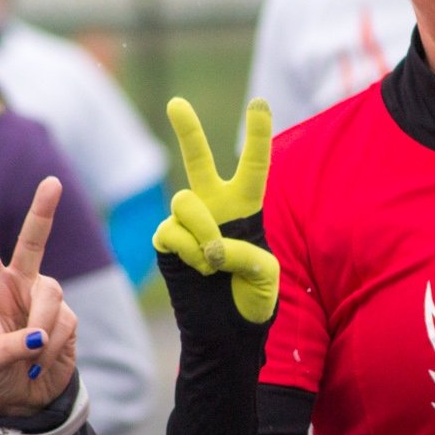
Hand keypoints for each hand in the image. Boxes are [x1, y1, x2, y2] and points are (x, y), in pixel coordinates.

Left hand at [0, 176, 78, 414]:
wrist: (24, 400)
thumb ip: (7, 347)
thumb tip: (37, 335)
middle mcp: (18, 284)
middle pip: (34, 241)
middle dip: (44, 211)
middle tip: (53, 182)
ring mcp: (45, 299)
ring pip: (51, 296)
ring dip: (40, 330)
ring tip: (28, 360)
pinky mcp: (67, 317)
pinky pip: (62, 324)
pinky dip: (48, 350)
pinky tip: (38, 366)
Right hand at [152, 98, 279, 322]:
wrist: (227, 333)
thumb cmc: (254, 300)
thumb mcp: (267, 275)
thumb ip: (246, 253)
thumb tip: (211, 247)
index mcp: (246, 208)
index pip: (253, 166)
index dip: (256, 135)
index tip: (259, 102)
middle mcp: (214, 208)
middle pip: (199, 161)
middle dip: (187, 132)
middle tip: (176, 103)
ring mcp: (187, 224)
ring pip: (186, 202)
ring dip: (203, 231)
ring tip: (214, 261)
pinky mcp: (167, 242)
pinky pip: (172, 232)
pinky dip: (189, 252)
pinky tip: (198, 270)